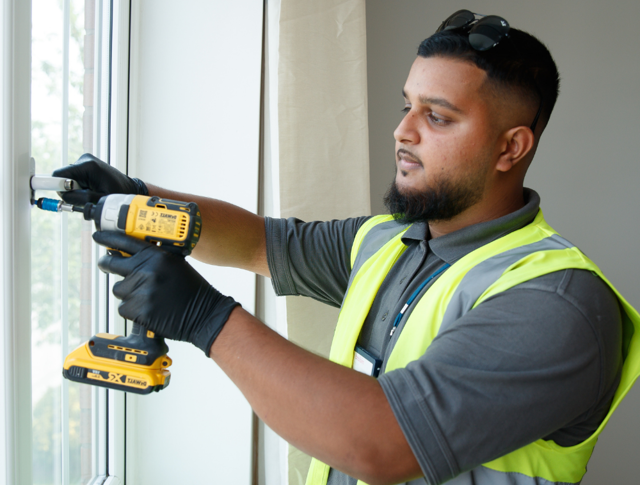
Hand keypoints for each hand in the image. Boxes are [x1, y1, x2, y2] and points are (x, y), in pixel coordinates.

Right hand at [52, 153, 147, 204]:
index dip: (57, 186)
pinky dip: (79, 186)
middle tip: (84, 198)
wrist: (129, 187)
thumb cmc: (119, 193)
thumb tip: (64, 196)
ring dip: (76, 189)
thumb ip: (81, 198)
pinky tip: (90, 189)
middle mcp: (85, 160)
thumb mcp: (99, 199)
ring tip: (91, 193)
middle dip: (70, 190)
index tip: (48, 192)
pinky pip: (74, 178)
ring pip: (68, 179)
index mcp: (88, 166)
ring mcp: (85, 161)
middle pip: (63, 178)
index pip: (60, 175)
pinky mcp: (86, 164)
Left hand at [93, 231, 239, 355]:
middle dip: (106, 264)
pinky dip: (133, 310)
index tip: (98, 236)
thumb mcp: (175, 264)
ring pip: (118, 289)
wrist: (203, 313)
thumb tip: (128, 255)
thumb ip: (153, 258)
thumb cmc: (191, 289)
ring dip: (128, 293)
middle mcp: (146, 270)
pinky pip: (123, 308)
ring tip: (147, 296)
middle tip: (107, 265)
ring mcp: (140, 290)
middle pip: (110, 264)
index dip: (107, 237)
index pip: (124, 241)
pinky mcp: (137, 310)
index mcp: (156, 256)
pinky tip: (149, 309)